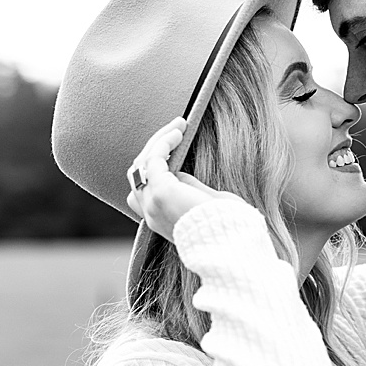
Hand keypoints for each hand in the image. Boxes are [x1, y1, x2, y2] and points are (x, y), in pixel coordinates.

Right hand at [125, 118, 232, 241]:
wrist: (228, 240)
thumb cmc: (224, 224)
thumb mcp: (201, 204)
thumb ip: (187, 189)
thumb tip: (179, 174)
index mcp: (157, 218)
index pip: (140, 188)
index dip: (153, 164)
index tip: (174, 145)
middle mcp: (149, 212)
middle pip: (137, 172)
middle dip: (155, 147)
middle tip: (177, 129)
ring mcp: (152, 202)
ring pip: (142, 162)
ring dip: (160, 140)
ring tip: (178, 126)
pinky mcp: (161, 192)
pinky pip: (153, 159)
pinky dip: (164, 142)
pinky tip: (178, 132)